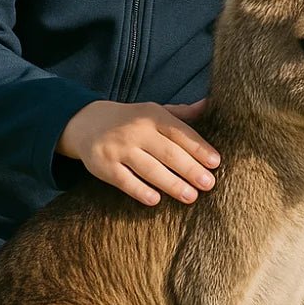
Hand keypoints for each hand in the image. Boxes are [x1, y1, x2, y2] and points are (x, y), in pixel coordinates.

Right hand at [57, 99, 219, 205]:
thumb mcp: (155, 111)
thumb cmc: (132, 120)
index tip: (215, 162)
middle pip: (168, 152)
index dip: (199, 148)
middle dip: (191, 169)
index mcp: (153, 116)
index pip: (180, 132)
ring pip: (149, 169)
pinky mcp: (104, 166)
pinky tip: (156, 200)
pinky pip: (124, 181)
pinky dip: (140, 191)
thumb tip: (209, 103)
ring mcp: (119, 149)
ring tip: (191, 196)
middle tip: (209, 184)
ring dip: (172, 184)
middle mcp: (137, 131)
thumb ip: (182, 113)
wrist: (88, 123)